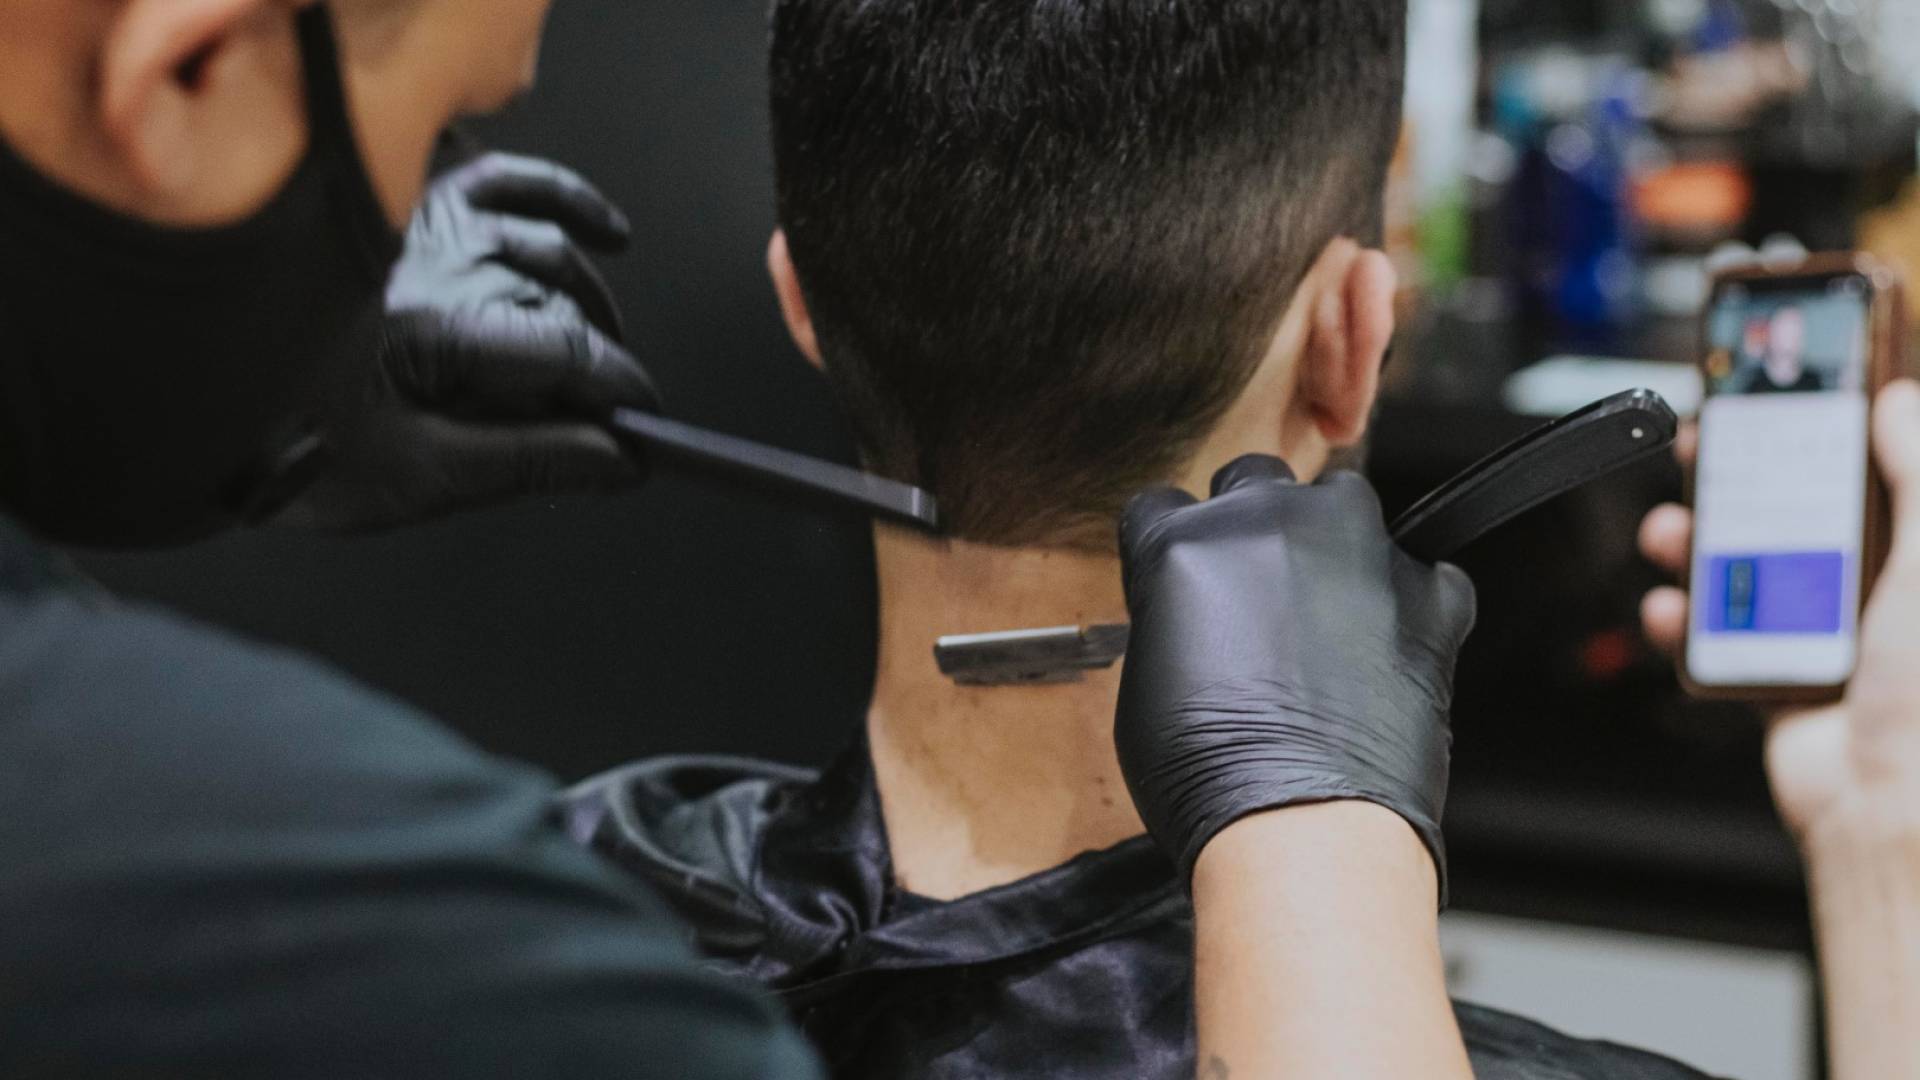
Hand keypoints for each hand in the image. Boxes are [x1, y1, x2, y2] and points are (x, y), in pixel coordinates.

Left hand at [277, 153, 658, 531]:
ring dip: (584, 299)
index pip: (570, 353)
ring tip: (593, 352)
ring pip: (544, 245)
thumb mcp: (420, 481)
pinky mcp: (408, 210)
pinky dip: (562, 202)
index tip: (644, 434)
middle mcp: (437, 267)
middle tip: (603, 419)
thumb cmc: (294, 451)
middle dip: (596, 363)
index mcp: (440, 335)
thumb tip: (619, 462)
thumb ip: (529, 464)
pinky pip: (507, 182)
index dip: (621, 395)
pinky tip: (606, 234)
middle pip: (563, 304)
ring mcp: (423, 229)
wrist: (194, 409)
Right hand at [1114, 457, 1477, 891]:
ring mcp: (1356, 550)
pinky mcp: (1425, 594)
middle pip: (1254, 479)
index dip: (1170, 544)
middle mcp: (1268, 523)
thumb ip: (1171, 618)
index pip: (1159, 504)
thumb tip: (1196, 613)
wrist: (1303, 829)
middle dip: (1252, 523)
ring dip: (1332, 546)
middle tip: (1255, 593)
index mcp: (1181, 543)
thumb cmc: (1212, 780)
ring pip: (1343, 507)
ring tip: (1327, 622)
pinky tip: (1386, 654)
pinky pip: (1425, 574)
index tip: (1185, 576)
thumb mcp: (1142, 689)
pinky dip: (1409, 605)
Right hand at [1640, 381, 1919, 844]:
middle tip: (1708, 441)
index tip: (1788, 386)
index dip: (1829, 421)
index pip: (1877, 466)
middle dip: (1744, 472)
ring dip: (1696, 544)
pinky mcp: (1776, 678)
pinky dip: (1679, 623)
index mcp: (1917, 555)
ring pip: (1745, 566)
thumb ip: (1916, 476)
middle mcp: (1876, 587)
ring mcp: (1823, 632)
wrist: (1892, 814)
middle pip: (1795, 504)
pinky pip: (1713, 638)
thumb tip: (1898, 401)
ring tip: (1670, 530)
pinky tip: (1668, 610)